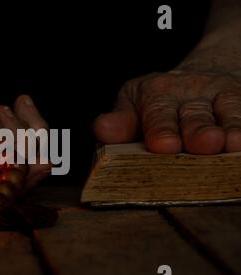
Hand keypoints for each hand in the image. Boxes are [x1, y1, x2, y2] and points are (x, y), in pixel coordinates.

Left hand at [93, 69, 240, 153]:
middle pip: (192, 115)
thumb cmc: (157, 102)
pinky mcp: (237, 97)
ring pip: (224, 112)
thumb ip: (121, 122)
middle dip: (196, 130)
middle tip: (202, 144)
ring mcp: (216, 95)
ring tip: (229, 143)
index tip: (162, 145)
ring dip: (228, 128)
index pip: (157, 113)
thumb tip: (101, 128)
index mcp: (154, 94)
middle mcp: (187, 92)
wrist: (198, 76)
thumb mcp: (134, 105)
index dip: (160, 129)